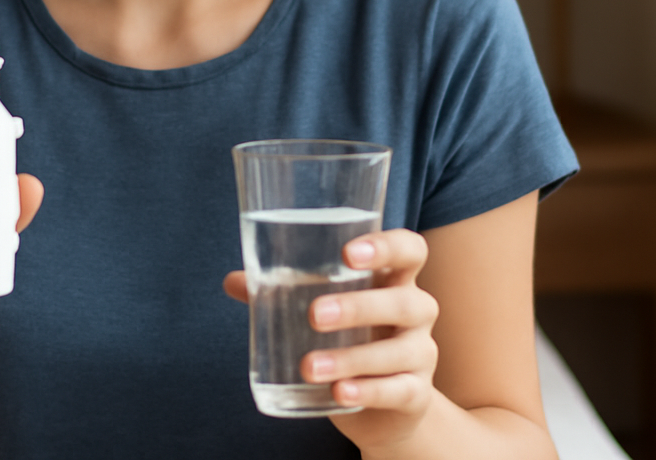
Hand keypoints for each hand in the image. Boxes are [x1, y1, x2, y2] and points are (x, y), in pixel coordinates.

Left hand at [223, 227, 437, 450]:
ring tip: (309, 367)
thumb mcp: (326, 313)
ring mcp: (420, 355)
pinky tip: (340, 392)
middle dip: (358, 306)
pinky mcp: (416, 395)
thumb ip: (284, 294)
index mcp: (395, 281)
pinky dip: (369, 392)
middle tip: (314, 315)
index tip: (348, 253)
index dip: (386, 247)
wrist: (387, 408)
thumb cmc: (353, 340)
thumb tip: (234, 281)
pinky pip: (400, 391)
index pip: (409, 250)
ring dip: (351, 358)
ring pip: (398, 351)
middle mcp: (416, 312)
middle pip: (404, 301)